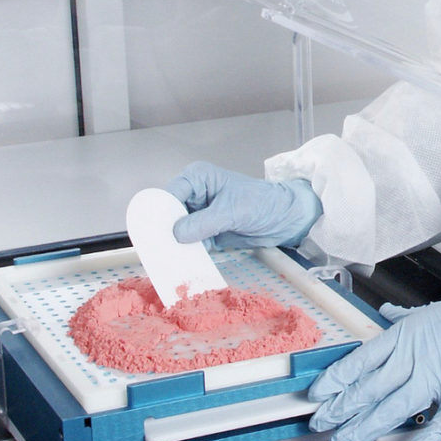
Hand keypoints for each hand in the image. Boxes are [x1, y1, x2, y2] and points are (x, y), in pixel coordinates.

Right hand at [166, 161, 321, 248]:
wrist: (286, 218)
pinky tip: (183, 262)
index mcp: (198, 178)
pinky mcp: (206, 232)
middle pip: (169, 214)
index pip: (169, 195)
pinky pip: (189, 243)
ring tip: (168, 259)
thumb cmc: (264, 203)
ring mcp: (199, 214)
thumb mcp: (232, 212)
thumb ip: (203, 223)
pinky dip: (187, 252)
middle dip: (165, 231)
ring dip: (175, 245)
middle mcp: (194, 194)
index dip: (161, 213)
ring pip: (177, 230)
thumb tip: (176, 234)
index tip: (155, 232)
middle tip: (158, 250)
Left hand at [308, 288, 440, 440]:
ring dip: (364, 429)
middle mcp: (415, 359)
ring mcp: (436, 380)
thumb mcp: (427, 311)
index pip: (361, 360)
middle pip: (370, 388)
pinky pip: (437, 426)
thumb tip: (384, 314)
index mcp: (404, 337)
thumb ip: (401, 317)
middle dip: (341, 409)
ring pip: (392, 409)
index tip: (317, 394)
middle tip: (321, 424)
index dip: (336, 379)